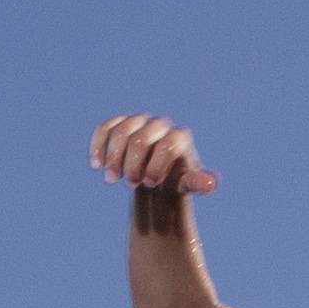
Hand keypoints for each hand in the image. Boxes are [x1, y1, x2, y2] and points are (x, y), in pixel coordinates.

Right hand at [86, 114, 217, 196]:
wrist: (156, 176)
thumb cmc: (174, 180)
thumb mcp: (186, 184)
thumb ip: (197, 182)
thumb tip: (212, 184)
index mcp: (179, 137)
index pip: (167, 145)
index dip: (156, 165)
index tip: (150, 184)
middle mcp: (159, 125)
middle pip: (141, 139)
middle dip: (133, 164)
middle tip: (131, 184)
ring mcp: (138, 123)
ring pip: (121, 131)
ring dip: (114, 158)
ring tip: (112, 179)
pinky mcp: (119, 125)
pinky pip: (105, 128)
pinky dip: (98, 145)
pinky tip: (96, 165)